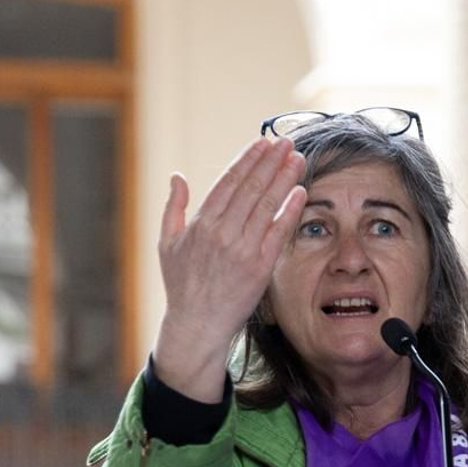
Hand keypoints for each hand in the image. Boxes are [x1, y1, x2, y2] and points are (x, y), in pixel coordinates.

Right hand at [152, 137, 307, 401]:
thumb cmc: (182, 285)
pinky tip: (300, 192)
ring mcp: (241, 250)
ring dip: (283, 179)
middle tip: (286, 142)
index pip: (228, 182)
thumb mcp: (167, 243)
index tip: (262, 143)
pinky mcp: (259, 268)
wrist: (197, 324)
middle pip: (251, 188)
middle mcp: (221, 233)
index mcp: (200, 224)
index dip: (247, 160)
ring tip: (297, 158)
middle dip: (270, 162)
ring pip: (266, 206)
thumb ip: (173, 208)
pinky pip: (277, 233)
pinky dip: (289, 211)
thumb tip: (178, 176)